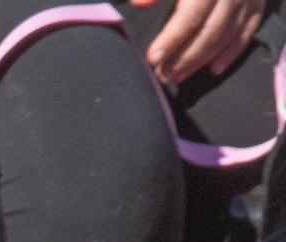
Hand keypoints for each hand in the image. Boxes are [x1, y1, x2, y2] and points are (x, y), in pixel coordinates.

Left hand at [141, 0, 264, 82]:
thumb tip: (138, 3)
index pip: (192, 14)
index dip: (173, 37)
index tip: (153, 57)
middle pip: (211, 30)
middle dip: (185, 57)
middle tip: (162, 75)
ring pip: (228, 35)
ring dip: (202, 60)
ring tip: (177, 77)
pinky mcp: (258, 2)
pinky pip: (248, 30)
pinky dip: (232, 52)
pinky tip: (213, 69)